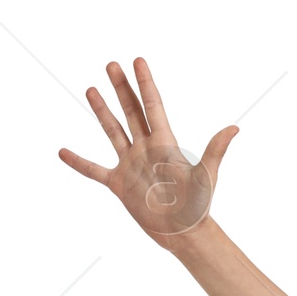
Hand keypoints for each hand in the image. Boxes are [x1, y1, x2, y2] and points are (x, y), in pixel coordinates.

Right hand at [58, 57, 237, 244]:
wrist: (185, 234)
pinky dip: (79, 162)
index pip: (153, 106)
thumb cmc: (199, 207)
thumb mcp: (207, 176)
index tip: (137, 60)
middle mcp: (146, 149)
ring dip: (102, 111)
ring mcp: (131, 165)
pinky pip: (94, 171)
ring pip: (112, 132)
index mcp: (165, 144)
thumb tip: (235, 128)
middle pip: (131, 111)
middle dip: (121, 88)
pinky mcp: (120, 185)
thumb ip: (215, 150)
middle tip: (111, 64)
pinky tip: (62, 151)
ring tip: (90, 89)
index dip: (145, 83)